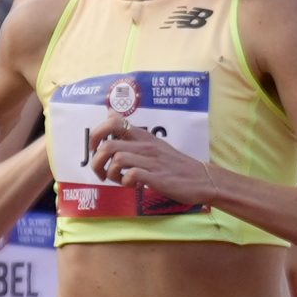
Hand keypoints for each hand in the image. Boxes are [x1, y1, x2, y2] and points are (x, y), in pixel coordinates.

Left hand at [90, 114, 215, 203]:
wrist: (201, 179)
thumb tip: (109, 111)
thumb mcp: (152, 142)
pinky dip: (126, 183)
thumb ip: (130, 132)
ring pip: (118, 160)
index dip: (96, 135)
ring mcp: (152, 161)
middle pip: (108, 145)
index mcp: (143, 136)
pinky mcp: (157, 177)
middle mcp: (146, 145)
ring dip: (112, 174)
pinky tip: (133, 186)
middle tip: (101, 172)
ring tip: (120, 180)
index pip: (113, 122)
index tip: (94, 149)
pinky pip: (132, 175)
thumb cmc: (173, 163)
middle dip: (97, 162)